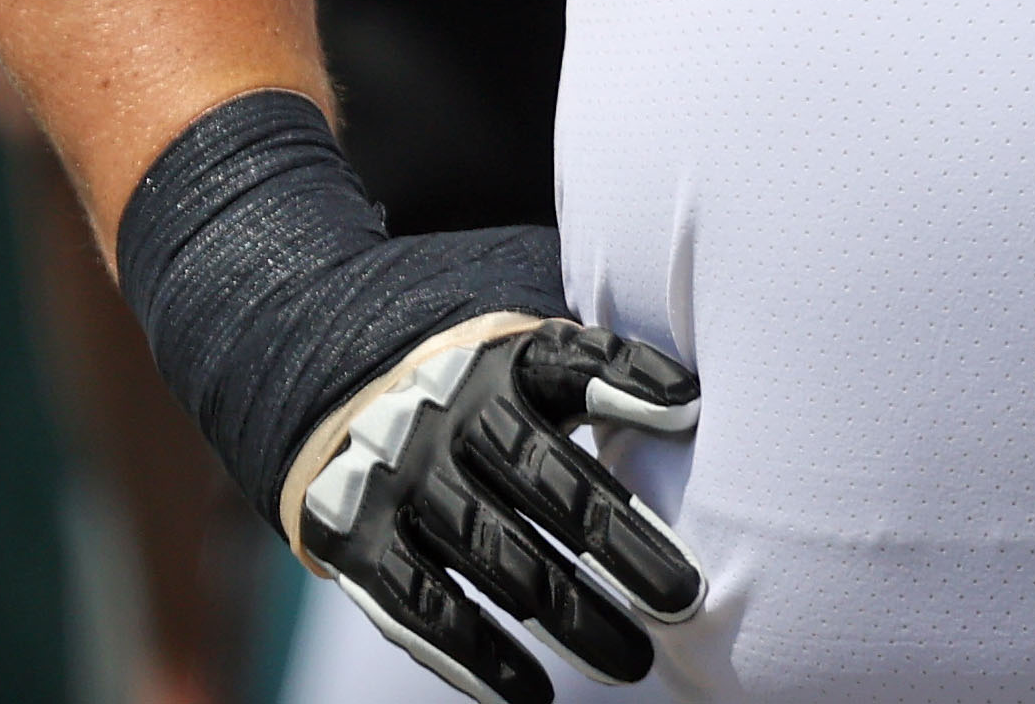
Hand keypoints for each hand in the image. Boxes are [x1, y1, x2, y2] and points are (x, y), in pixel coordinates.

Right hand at [290, 314, 703, 702]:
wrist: (341, 404)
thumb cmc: (479, 393)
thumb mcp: (530, 363)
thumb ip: (604, 375)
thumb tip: (693, 405)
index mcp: (498, 365)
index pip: (572, 367)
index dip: (628, 385)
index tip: (689, 415)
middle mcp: (445, 418)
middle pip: (545, 483)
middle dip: (620, 543)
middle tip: (685, 599)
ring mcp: (397, 481)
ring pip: (495, 557)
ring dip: (566, 616)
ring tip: (631, 664)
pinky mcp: (353, 543)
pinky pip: (421, 608)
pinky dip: (477, 658)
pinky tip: (530, 696)